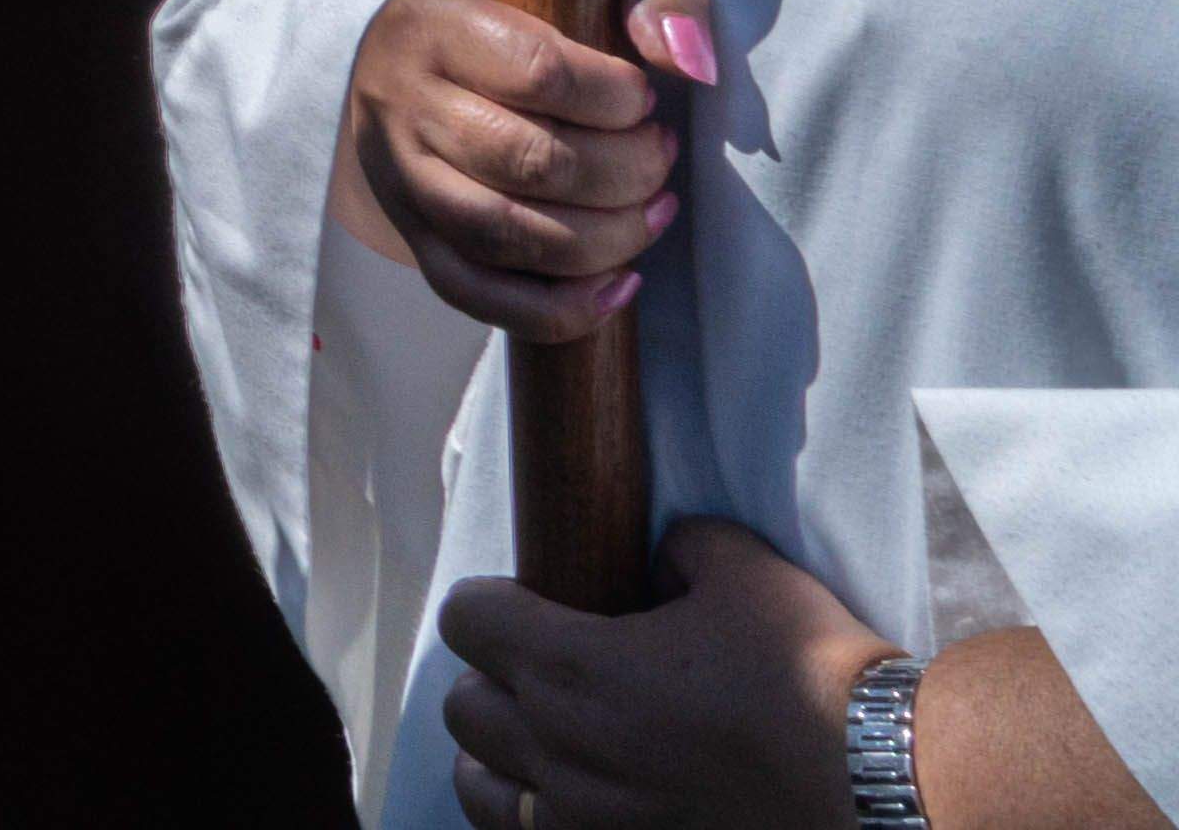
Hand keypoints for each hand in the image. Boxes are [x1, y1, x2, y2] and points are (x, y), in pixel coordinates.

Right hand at [344, 0, 712, 340]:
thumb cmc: (527, 11)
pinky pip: (479, 297)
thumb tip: (692, 65)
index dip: (619, 99)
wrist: (424, 59)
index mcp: (435, 20)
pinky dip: (561, 308)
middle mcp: (400, 99)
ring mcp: (400, 176)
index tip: (644, 98)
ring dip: (607, 239)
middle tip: (659, 154)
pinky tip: (619, 283)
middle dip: (627, 172)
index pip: (538, 72)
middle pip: (527, 161)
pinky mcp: (413, 236)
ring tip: (653, 211)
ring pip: (505, 235)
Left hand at [433, 517, 889, 829]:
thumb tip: (659, 564)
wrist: (888, 785)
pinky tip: (577, 802)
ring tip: (542, 744)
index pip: (465, 619)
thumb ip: (681, 551)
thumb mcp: (747, 573)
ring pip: (483, 788)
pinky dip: (540, 818)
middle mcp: (562, 748)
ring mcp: (589, 822)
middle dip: (493, 680)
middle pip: (464, 707)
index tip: (529, 603)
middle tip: (544, 673)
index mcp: (571, 666)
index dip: (492, 602)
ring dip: (500, 759)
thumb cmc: (816, 678)